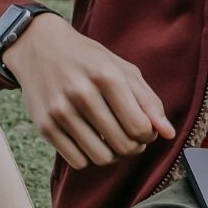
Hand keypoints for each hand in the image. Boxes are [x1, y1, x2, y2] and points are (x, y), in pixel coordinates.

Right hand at [1, 13, 173, 171]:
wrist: (38, 46)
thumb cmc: (86, 58)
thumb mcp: (120, 68)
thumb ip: (148, 100)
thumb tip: (169, 134)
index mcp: (106, 76)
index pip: (140, 127)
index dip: (148, 135)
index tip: (144, 129)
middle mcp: (81, 93)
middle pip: (122, 145)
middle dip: (133, 146)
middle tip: (128, 135)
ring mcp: (60, 111)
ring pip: (101, 158)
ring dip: (111, 154)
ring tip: (109, 138)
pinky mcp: (44, 126)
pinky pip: (77, 161)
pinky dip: (88, 156)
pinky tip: (88, 139)